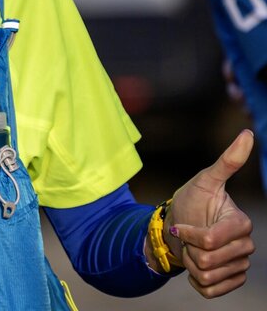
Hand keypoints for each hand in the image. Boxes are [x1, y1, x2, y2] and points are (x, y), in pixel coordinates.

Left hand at [167, 130, 255, 297]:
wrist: (178, 226)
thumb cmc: (191, 201)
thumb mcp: (204, 180)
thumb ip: (227, 162)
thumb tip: (247, 134)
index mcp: (241, 224)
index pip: (209, 241)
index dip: (190, 234)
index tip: (183, 225)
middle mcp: (246, 247)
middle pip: (207, 260)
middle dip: (188, 248)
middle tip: (188, 236)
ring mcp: (239, 266)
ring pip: (207, 276)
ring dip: (190, 263)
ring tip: (192, 248)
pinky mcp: (231, 281)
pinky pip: (210, 291)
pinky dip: (196, 281)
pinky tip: (195, 265)